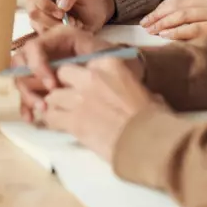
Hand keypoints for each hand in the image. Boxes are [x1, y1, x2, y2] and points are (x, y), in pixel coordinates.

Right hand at [12, 25, 123, 117]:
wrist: (127, 77)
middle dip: (28, 84)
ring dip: (27, 97)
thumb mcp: (106, 55)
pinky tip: (32, 118)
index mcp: (58, 38)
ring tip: (42, 111)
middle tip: (43, 104)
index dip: (38, 66)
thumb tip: (60, 72)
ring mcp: (43, 68)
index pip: (34, 47)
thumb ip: (84, 58)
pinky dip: (26, 106)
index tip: (52, 86)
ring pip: (22, 79)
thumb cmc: (118, 63)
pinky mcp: (43, 85)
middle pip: (21, 63)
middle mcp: (46, 50)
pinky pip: (27, 94)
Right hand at [25, 0, 115, 33]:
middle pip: (33, 12)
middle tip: (71, 22)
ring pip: (38, 26)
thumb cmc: (87, 1)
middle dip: (53, 20)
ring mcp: (37, 16)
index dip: (44, 3)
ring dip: (58, 29)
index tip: (61, 13)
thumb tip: (60, 3)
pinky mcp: (41, 29)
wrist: (93, 18)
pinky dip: (59, 36)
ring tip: (74, 25)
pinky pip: (44, 36)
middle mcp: (36, 0)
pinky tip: (69, 31)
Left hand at [38, 59, 165, 161]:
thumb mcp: (144, 91)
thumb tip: (130, 94)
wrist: (152, 143)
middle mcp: (90, 76)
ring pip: (52, 97)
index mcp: (109, 64)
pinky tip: (58, 125)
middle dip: (63, 86)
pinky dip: (52, 121)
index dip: (81, 76)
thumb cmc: (155, 119)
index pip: (82, 63)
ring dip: (56, 105)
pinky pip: (51, 117)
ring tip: (63, 114)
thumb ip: (126, 86)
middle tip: (70, 99)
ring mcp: (79, 98)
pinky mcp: (72, 120)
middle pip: (62, 75)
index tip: (86, 86)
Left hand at [139, 0, 206, 39]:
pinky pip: (197, 29)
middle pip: (180, 4)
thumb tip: (174, 18)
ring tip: (151, 31)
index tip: (149, 15)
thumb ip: (206, 10)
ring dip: (164, 23)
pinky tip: (167, 36)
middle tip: (144, 24)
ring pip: (185, 15)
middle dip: (159, 14)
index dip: (163, 5)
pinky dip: (179, 32)